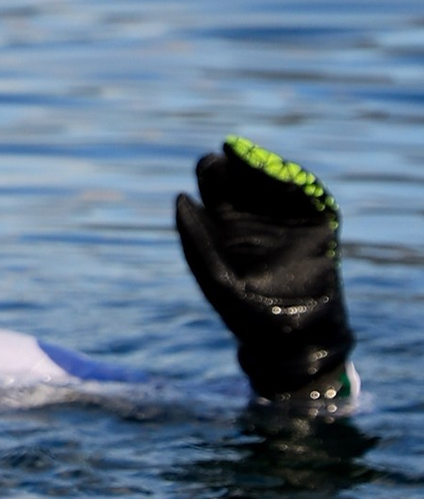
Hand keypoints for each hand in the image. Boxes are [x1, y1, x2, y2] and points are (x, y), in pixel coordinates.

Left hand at [175, 137, 352, 403]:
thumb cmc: (250, 316)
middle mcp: (255, 215)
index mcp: (225, 225)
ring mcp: (287, 218)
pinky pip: (309, 194)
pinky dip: (299, 182)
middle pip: (243, 175)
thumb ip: (196, 241)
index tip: (214, 161)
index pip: (216, 183)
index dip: (214, 169)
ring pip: (275, 178)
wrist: (298, 342)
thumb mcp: (217, 279)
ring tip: (256, 162)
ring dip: (265, 167)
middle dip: (239, 163)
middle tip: (234, 157)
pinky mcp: (318, 224)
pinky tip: (286, 175)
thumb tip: (180, 197)